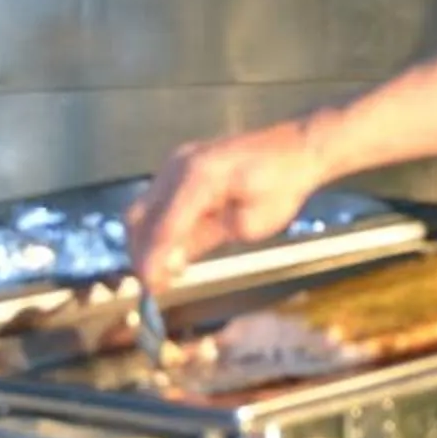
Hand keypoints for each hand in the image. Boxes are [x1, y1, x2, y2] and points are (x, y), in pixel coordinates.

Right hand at [128, 117, 325, 288]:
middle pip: (139, 216)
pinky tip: (173, 248)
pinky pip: (156, 200)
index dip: (152, 261)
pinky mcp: (179, 166)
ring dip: (147, 241)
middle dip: (141, 253)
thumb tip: (172, 260)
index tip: (149, 288)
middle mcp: (179, 165)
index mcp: (199, 178)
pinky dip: (157, 226)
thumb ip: (206, 240)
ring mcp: (176, 162)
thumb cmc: (282, 184)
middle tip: (155, 284)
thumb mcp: (250, 223)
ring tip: (164, 271)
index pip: (162, 228)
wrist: (296, 149)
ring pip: (143, 208)